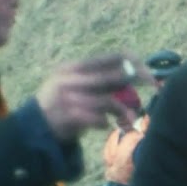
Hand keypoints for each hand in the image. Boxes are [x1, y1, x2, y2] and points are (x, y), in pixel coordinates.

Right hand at [36, 54, 152, 141]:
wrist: (34, 128)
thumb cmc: (62, 106)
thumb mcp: (76, 86)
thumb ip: (100, 81)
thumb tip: (132, 78)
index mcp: (74, 67)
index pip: (111, 57)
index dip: (134, 63)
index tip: (150, 75)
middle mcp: (71, 78)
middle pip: (113, 76)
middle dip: (137, 83)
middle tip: (152, 90)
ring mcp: (69, 97)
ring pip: (108, 101)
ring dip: (123, 112)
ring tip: (128, 120)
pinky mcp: (69, 117)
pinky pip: (98, 119)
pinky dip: (105, 123)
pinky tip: (105, 126)